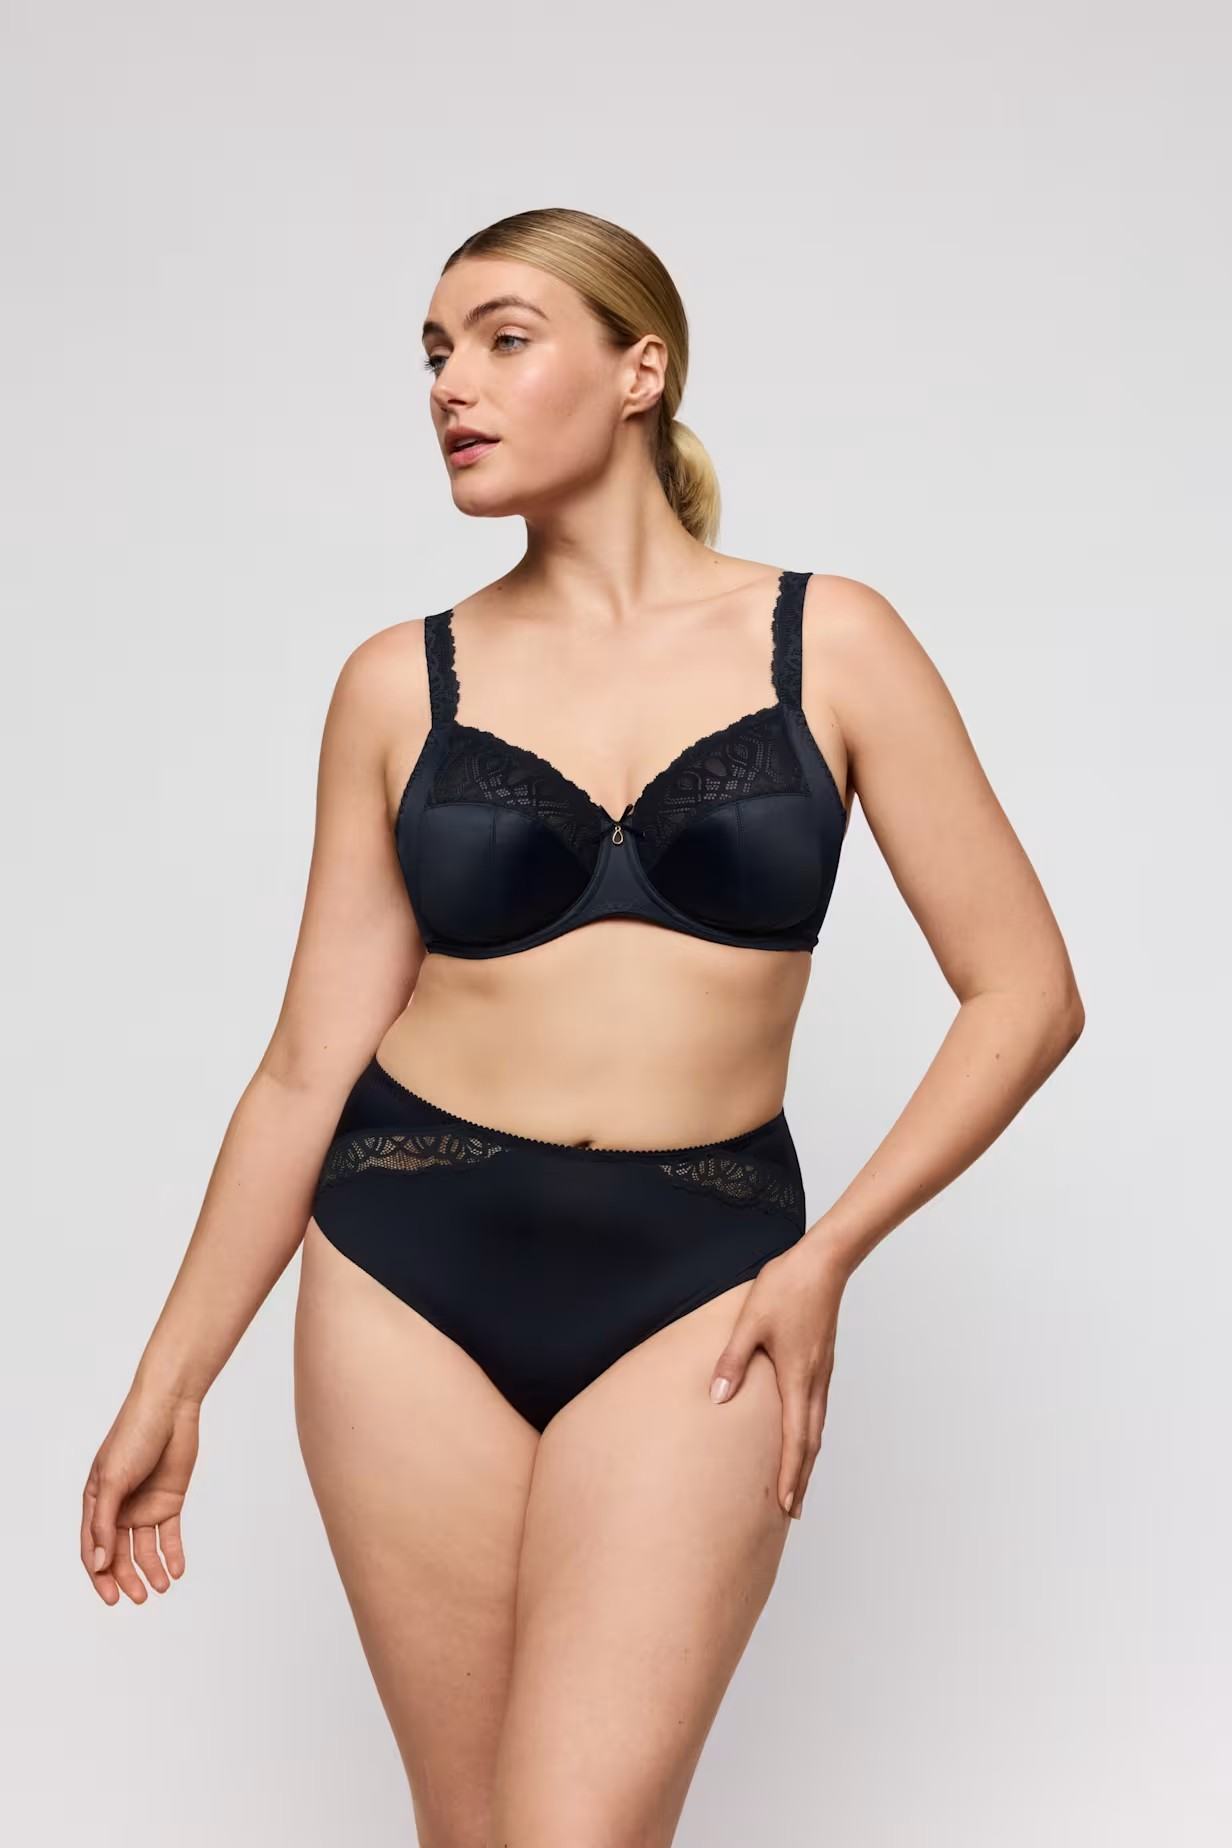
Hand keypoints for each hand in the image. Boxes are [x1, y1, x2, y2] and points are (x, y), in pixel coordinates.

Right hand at [81, 1385, 200, 1604]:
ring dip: (151, 1570)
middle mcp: (119, 1508)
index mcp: (97, 1502)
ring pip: (144, 1549)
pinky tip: (176, 1569)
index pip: (93, 1549)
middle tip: (140, 1598)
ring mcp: (145, 1505)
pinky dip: (172, 1553)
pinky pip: (170, 1534)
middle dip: (127, 1578)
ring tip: (161, 1587)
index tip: (112, 1598)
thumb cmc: (134, 1435)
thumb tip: (100, 1564)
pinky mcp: (170, 1500)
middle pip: (119, 1554)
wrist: (171, 1408)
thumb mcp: (114, 1480)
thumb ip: (106, 1523)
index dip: (100, 1576)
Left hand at [708, 1234, 846, 1519]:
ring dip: (807, 1458)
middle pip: (810, 1443)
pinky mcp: (821, 1361)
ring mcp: (821, 1372)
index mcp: (797, 1378)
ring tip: (797, 1481)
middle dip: (801, 1478)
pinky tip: (802, 1433)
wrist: (823, 1263)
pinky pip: (818, 1409)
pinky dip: (810, 1433)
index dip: (789, 1475)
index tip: (786, 1506)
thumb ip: (732, 1362)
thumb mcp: (749, 1323)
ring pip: (817, 1427)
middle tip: (792, 1510)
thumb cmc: (786, 1288)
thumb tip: (718, 1399)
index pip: (795, 1440)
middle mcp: (814, 1382)